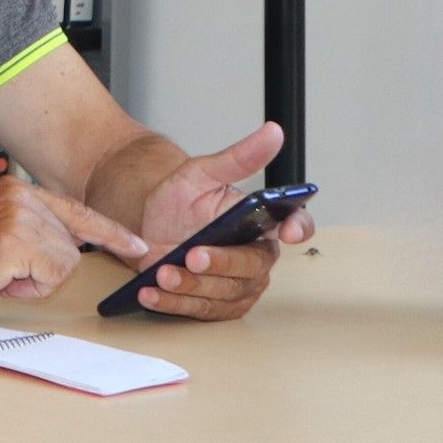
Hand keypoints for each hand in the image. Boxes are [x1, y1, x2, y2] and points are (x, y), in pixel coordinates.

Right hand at [0, 179, 147, 314]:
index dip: (110, 232)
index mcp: (15, 190)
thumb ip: (30, 230)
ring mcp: (20, 217)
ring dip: (33, 281)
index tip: (137, 245)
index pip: (76, 211)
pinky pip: (51, 276)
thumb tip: (70, 247)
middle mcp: (21, 196)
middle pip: (72, 246)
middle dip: (42, 270)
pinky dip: (27, 288)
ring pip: (65, 263)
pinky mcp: (16, 242)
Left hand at [125, 123, 314, 321]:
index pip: (296, 224)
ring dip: (192, 286)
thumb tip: (274, 131)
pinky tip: (151, 293)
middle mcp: (256, 255)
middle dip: (221, 262)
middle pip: (252, 266)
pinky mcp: (215, 305)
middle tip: (192, 254)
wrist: (144, 223)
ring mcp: (238, 284)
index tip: (286, 230)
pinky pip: (200, 311)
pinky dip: (174, 304)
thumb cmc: (179, 199)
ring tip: (162, 272)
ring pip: (225, 293)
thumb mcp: (200, 173)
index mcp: (262, 222)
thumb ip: (238, 157)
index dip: (297, 228)